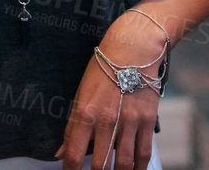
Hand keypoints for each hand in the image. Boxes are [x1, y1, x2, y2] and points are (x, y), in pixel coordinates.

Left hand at [56, 13, 166, 169]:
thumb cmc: (102, 71)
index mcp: (85, 112)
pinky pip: (143, 154)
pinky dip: (138, 168)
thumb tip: (60, 152)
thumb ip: (72, 126)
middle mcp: (107, 120)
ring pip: (124, 165)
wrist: (132, 51)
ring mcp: (129, 123)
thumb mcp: (80, 94)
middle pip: (100, 165)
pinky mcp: (148, 122)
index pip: (72, 153)